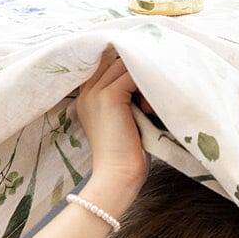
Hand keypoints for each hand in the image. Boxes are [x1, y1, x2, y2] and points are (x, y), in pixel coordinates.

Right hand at [75, 50, 146, 208]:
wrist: (117, 177)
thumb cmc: (126, 155)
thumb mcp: (125, 121)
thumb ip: (128, 100)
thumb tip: (148, 80)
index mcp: (87, 97)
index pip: (107, 65)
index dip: (128, 69)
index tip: (146, 82)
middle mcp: (87, 91)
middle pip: (116, 61)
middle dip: (138, 72)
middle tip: (149, 99)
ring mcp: (96, 92)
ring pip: (125, 65)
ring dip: (144, 78)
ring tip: (150, 106)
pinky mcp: (109, 96)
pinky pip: (133, 74)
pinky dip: (148, 84)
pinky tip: (151, 106)